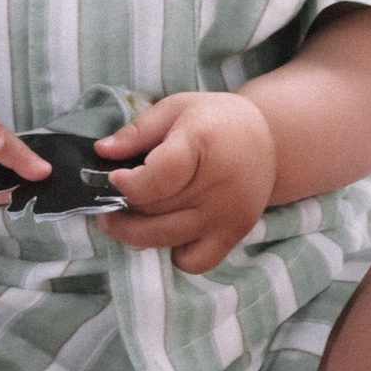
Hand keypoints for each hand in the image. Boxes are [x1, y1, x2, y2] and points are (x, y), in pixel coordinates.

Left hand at [95, 89, 276, 272]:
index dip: (128, 184)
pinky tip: (166, 231)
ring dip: (133, 233)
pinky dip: (173, 253)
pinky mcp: (233, 235)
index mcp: (202, 142)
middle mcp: (219, 183)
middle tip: (105, 199)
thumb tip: (101, 151)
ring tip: (119, 219)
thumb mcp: (176, 109)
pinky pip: (193, 262)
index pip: (158, 178)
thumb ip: (138, 130)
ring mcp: (227, 214)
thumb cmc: (216, 121)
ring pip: (164, 238)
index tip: (114, 177)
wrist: (269, 142)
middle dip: (120, 207)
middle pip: (154, 210)